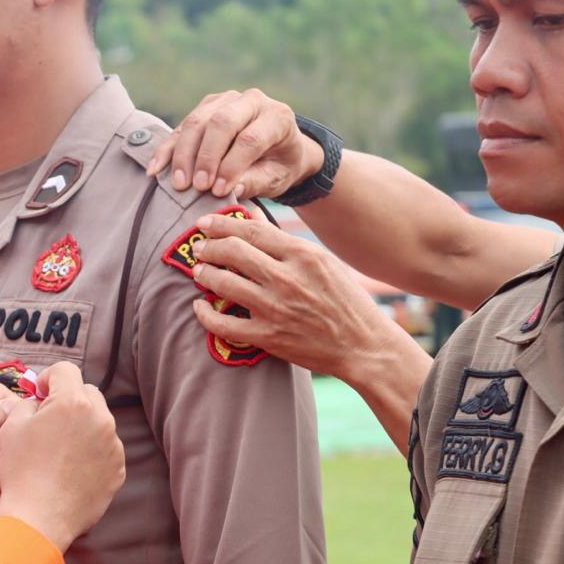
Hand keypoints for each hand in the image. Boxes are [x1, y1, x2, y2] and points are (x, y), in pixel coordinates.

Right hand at [0, 362, 124, 552]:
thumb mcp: (11, 425)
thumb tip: (40, 401)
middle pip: (87, 393)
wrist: (38, 518)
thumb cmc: (21, 470)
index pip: (65, 370)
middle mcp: (100, 419)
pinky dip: (91, 451)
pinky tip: (71, 468)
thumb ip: (29, 402)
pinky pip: (105, 449)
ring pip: (99, 421)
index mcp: (73, 402)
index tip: (40, 394)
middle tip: (49, 421)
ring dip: (82, 426)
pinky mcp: (118, 469)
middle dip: (69, 400)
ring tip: (60, 449)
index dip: (48, 378)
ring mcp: (113, 445)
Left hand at [0, 383, 14, 562]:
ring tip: (21, 462)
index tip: (21, 418)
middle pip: (6, 419)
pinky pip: (12, 467)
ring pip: (12, 444)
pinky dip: (18, 469)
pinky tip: (21, 475)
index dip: (8, 402)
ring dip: (19, 451)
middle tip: (23, 443)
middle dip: (17, 428)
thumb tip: (14, 403)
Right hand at [147, 89, 324, 198]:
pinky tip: (156, 168)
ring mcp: (226, 100)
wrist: (277, 148)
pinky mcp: (206, 106)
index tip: (218, 191)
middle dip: (205, 157)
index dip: (231, 166)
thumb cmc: (278, 166)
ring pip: (198, 121)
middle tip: (196, 186)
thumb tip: (230, 190)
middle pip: (221, 123)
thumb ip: (255, 182)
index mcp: (277, 117)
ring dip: (184, 154)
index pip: (250, 138)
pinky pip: (183, 126)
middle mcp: (252, 100)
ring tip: (178, 184)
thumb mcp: (276, 178)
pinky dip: (168, 148)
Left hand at [187, 212, 401, 379]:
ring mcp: (276, 308)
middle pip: (233, 251)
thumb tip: (250, 217)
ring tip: (200, 271)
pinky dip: (204, 313)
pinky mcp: (268, 336)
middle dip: (209, 246)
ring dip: (204, 274)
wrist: (364, 346)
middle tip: (200, 247)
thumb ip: (284, 241)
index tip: (205, 222)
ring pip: (223, 283)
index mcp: (303, 255)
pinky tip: (200, 306)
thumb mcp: (322, 262)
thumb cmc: (344, 300)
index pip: (252, 230)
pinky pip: (222, 323)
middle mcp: (288, 278)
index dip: (223, 224)